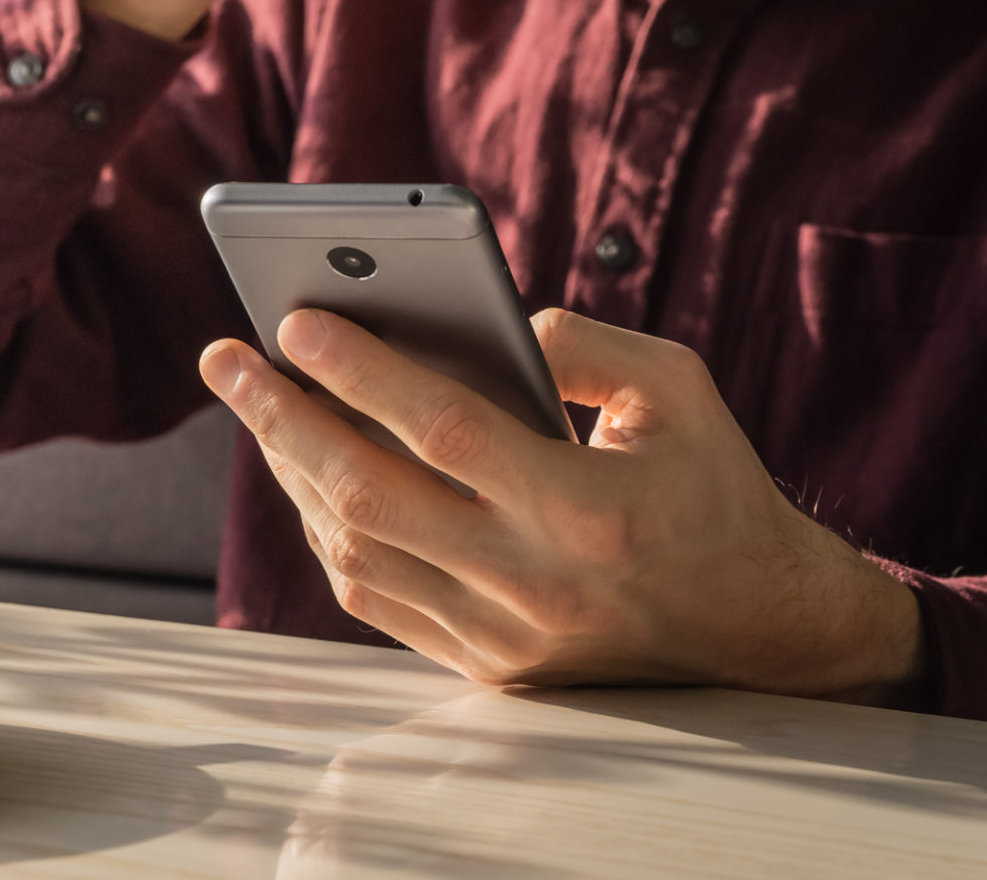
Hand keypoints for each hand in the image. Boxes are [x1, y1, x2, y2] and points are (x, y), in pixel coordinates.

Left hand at [197, 307, 924, 703]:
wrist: (762, 632)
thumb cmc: (716, 489)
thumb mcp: (677, 389)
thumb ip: (580, 343)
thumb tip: (480, 322)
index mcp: (585, 507)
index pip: (443, 430)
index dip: (359, 372)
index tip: (293, 319)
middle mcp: (534, 582)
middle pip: (369, 496)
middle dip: (280, 420)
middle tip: (224, 359)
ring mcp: (504, 637)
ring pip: (356, 554)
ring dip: (292, 473)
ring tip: (258, 405)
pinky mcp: (488, 668)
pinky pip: (377, 600)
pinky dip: (328, 534)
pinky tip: (306, 475)